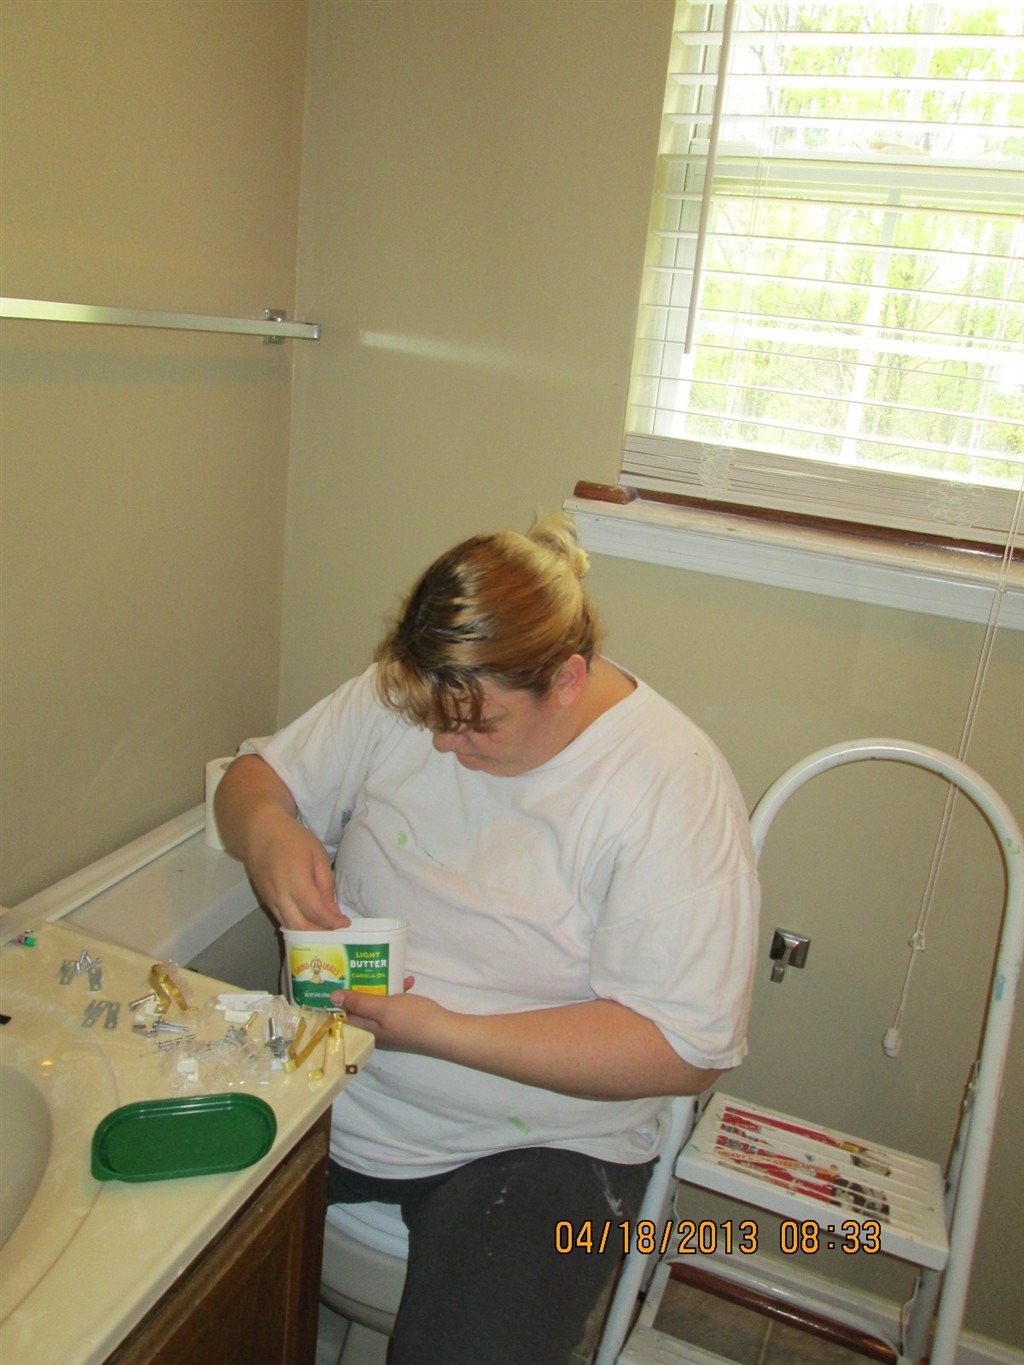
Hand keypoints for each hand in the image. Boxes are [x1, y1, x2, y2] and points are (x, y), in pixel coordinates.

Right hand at [247, 814, 348, 929]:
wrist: (259, 832)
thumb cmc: (292, 839)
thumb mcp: (317, 854)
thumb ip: (326, 884)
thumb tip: (333, 910)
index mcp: (295, 881)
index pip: (315, 912)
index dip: (332, 922)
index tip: (345, 923)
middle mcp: (280, 894)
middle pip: (300, 926)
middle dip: (320, 933)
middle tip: (336, 930)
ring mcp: (269, 899)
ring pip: (289, 926)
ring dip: (308, 933)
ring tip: (325, 929)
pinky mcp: (265, 900)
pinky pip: (281, 919)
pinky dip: (296, 925)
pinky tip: (309, 923)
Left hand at [330, 979, 448, 1053]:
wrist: (444, 1032)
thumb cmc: (412, 1020)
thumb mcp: (384, 1008)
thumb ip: (359, 1002)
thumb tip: (332, 998)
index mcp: (365, 1030)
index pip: (341, 1017)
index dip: (334, 1000)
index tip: (331, 980)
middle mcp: (373, 1031)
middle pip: (358, 1008)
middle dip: (358, 988)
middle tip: (356, 967)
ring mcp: (388, 1027)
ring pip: (375, 1004)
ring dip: (380, 987)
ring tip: (387, 970)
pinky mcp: (401, 1022)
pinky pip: (392, 1005)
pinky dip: (397, 993)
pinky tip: (408, 982)